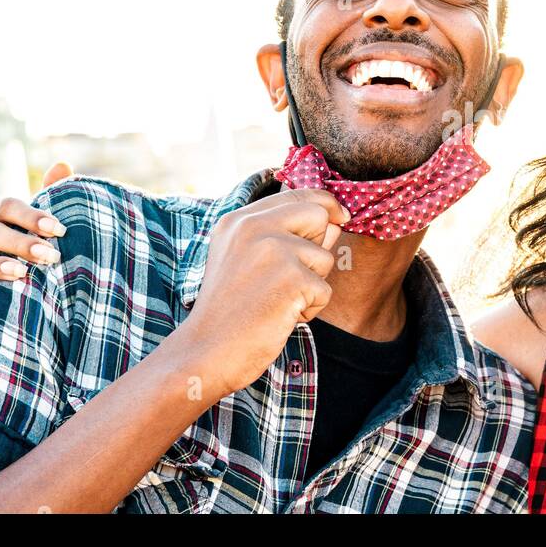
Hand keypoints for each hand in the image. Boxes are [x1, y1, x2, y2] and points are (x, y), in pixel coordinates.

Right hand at [0, 162, 74, 298]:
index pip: (5, 206)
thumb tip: (63, 164)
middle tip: (50, 256)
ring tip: (22, 272)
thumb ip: (52, 195)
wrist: (25, 280)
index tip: (59, 230)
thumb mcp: (44, 221)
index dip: (31, 216)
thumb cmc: (35, 241)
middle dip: (20, 243)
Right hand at [170, 188, 349, 398]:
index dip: (325, 204)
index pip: (297, 194)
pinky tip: (279, 316)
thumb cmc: (229, 312)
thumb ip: (285, 236)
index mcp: (238, 220)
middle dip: (318, 246)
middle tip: (290, 277)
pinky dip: (309, 309)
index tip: (340, 215)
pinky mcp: (292, 278)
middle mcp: (254, 226)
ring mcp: (274, 250)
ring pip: (324, 258)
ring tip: (276, 302)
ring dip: (310, 286)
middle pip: (319, 215)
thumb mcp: (245, 261)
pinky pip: (324, 290)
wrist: (206, 352)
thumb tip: (334, 221)